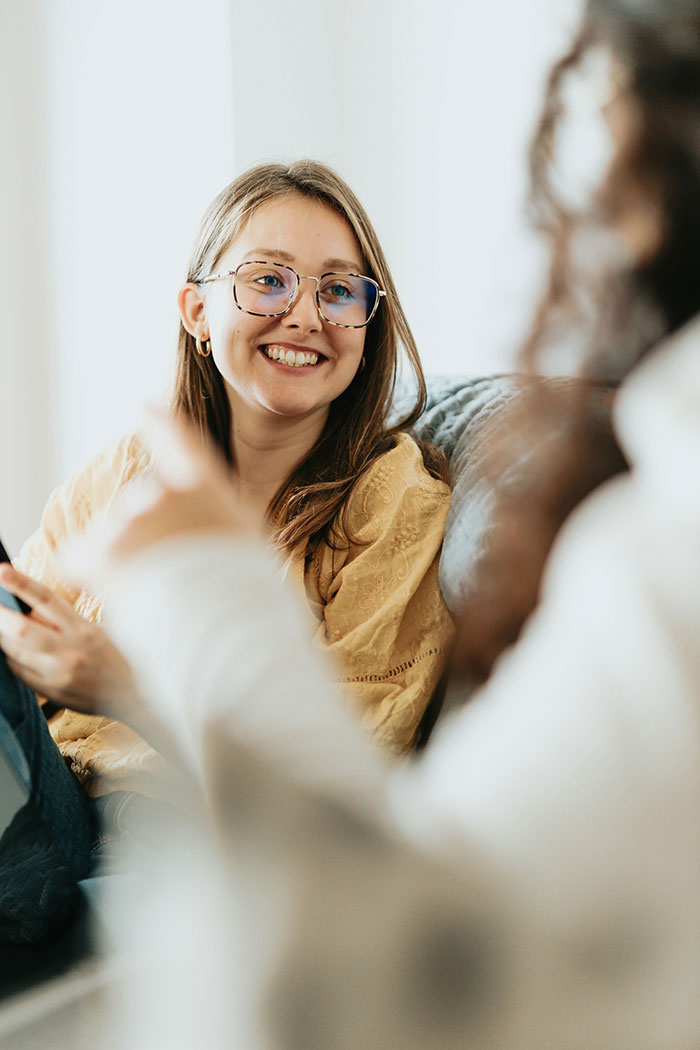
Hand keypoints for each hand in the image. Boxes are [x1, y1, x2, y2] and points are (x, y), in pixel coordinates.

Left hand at [0, 564, 139, 718]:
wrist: (135, 696)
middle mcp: (69, 652)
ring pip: (14, 653)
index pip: (46, 601)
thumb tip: (29, 609)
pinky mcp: (51, 692)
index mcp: (84, 630)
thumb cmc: (119, 655)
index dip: (21, 583)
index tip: (1, 570)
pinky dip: (11, 658)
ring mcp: (58, 675)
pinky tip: (11, 649)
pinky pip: (19, 672)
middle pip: (21, 630)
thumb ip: (64, 620)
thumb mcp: (99, 629)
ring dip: (1, 636)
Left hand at [68, 411, 254, 592]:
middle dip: (150, 531)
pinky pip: (80, 556)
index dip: (160, 423)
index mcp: (201, 483)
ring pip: (114, 534)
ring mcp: (127, 520)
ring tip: (156, 590)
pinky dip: (89, 572)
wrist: (220, 616)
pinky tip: (112, 589)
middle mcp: (160, 491)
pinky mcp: (98, 551)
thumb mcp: (246, 537)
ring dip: (127, 557)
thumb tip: (199, 521)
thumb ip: (216, 516)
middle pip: (143, 505)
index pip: (177, 438)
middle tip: (174, 569)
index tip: (145, 407)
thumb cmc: (242, 584)